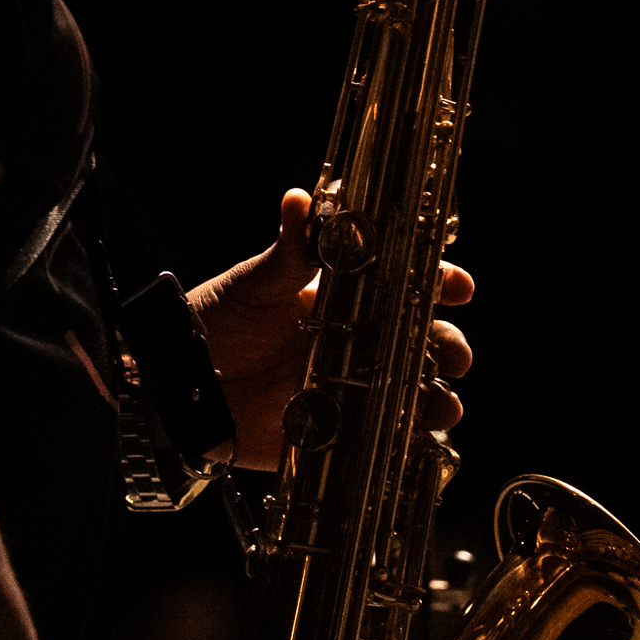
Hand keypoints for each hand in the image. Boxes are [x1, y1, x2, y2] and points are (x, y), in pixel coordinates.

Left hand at [187, 188, 474, 471]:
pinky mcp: (335, 428)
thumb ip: (287, 247)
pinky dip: (407, 441)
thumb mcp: (256, 282)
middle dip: (449, 346)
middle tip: (453, 353)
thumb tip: (300, 198)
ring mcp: (349, 385)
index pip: (407, 283)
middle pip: (422, 341)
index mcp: (345, 295)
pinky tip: (415, 441)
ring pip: (413, 391)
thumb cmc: (218, 320)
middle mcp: (356, 339)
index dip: (440, 283)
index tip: (458, 285)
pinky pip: (382, 438)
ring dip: (437, 399)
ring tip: (442, 406)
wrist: (180, 382)